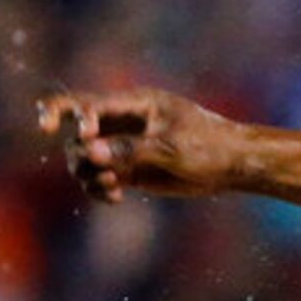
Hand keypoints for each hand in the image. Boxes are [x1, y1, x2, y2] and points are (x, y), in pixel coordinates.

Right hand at [38, 87, 239, 204]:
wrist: (231, 165)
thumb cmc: (208, 146)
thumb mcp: (171, 147)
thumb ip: (131, 148)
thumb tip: (89, 151)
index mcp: (133, 104)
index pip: (85, 103)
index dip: (69, 115)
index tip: (86, 135)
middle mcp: (122, 123)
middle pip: (74, 130)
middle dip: (74, 148)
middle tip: (88, 164)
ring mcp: (123, 147)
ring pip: (83, 158)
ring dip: (87, 173)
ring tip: (112, 184)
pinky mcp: (128, 170)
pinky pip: (98, 178)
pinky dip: (98, 188)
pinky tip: (115, 197)